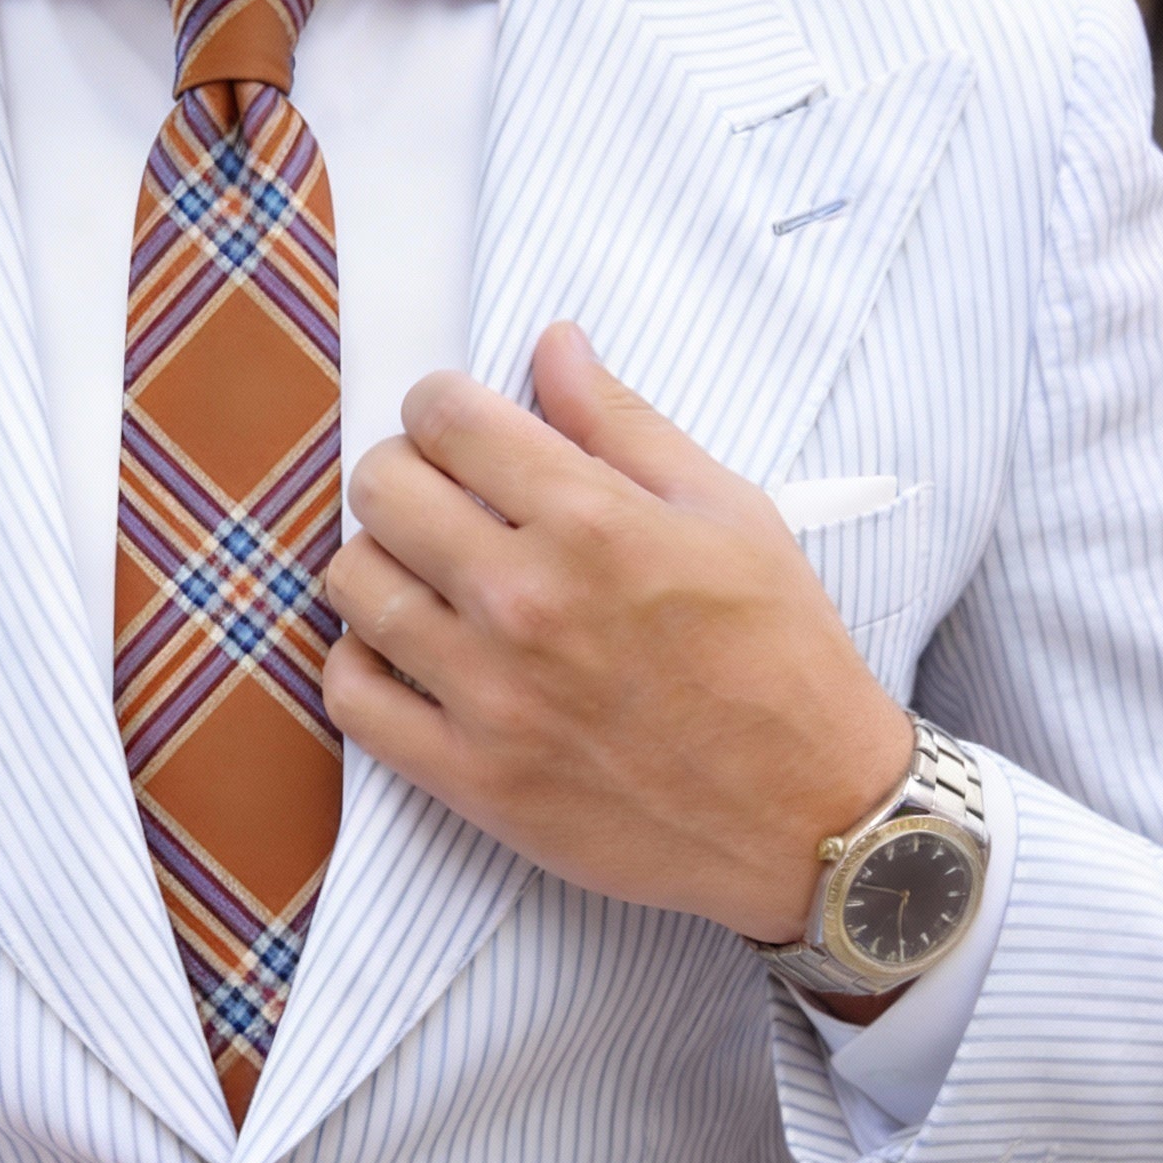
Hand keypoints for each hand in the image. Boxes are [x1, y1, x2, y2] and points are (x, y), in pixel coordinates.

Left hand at [323, 322, 911, 945]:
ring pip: (354, 584)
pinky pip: (351, 696)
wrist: (810, 817)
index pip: (446, 418)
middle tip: (438, 496)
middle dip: (402, 473)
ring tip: (423, 574)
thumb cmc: (781, 660)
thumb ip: (624, 424)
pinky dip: (360, 663)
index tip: (456, 425)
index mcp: (592, 522)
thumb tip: (553, 345)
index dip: (440, 406)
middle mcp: (526, 600)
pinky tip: (404, 652)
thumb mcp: (730, 514)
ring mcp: (488, 693)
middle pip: (382, 489)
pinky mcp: (469, 776)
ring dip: (377, 562)